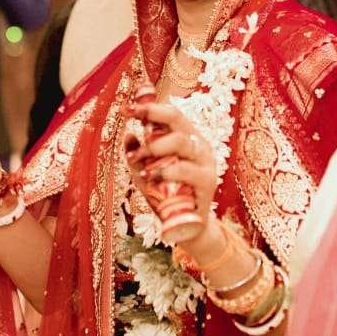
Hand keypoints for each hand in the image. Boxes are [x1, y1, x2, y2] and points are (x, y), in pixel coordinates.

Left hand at [124, 100, 218, 232]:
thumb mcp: (148, 173)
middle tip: (130, 120)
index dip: (150, 107)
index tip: (128, 107)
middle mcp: (199, 146)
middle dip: (152, 116)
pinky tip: (150, 177)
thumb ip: (138, 155)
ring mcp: (206, 163)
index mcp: (189, 139)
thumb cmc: (169, 196)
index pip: (172, 114)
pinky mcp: (207, 182)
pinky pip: (185, 170)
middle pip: (178, 120)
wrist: (190, 228)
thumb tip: (128, 135)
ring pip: (181, 142)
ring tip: (135, 161)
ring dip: (154, 148)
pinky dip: (165, 171)